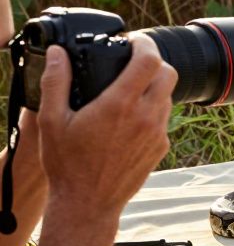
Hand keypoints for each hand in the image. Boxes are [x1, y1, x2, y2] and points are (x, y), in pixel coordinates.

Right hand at [37, 36, 174, 232]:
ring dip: (153, 85)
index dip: (145, 43)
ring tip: (128, 88)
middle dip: (154, 61)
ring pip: (168, 96)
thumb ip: (56, 82)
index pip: (149, 60)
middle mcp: (145, 116)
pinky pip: (163, 118)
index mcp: (120, 104)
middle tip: (134, 61)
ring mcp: (157, 133)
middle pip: (168, 73)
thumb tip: (57, 53)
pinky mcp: (161, 147)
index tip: (133, 41)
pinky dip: (152, 109)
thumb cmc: (67, 164)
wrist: (88, 204)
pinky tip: (129, 116)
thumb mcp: (52, 120)